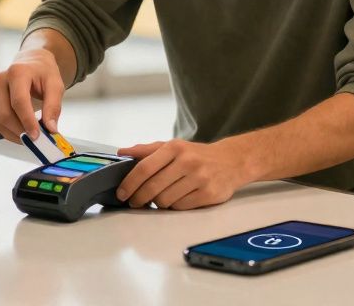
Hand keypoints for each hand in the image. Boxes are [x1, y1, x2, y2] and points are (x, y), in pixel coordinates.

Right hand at [0, 47, 63, 141]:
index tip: (36, 135)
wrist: (31, 63)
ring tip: (30, 136)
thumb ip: (53, 106)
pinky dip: (8, 132)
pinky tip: (21, 131)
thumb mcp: (55, 85)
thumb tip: (50, 128)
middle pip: (6, 115)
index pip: (19, 102)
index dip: (27, 121)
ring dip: (14, 134)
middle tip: (36, 139)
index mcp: (17, 73)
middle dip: (21, 131)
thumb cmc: (42, 72)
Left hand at [114, 139, 254, 210]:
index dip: (129, 183)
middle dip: (139, 198)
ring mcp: (199, 178)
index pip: (144, 168)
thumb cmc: (197, 155)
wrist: (232, 161)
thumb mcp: (173, 146)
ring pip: (165, 200)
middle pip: (152, 187)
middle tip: (135, 202)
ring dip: (158, 203)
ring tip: (159, 198)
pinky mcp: (209, 194)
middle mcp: (187, 161)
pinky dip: (174, 206)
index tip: (122, 193)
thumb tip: (121, 152)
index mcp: (175, 148)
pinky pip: (180, 207)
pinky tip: (175, 199)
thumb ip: (146, 150)